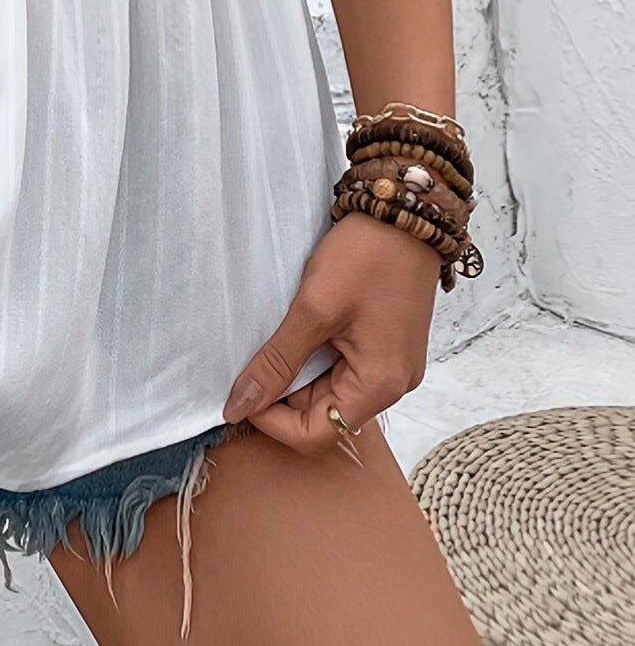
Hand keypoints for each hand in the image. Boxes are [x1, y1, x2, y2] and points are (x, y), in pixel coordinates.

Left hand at [222, 209, 441, 453]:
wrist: (404, 212)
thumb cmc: (367, 257)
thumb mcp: (312, 309)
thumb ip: (276, 362)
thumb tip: (240, 405)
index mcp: (380, 385)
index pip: (318, 433)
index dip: (273, 421)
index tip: (242, 395)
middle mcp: (392, 383)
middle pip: (325, 414)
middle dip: (282, 396)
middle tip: (249, 364)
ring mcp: (391, 363)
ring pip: (330, 389)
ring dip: (297, 373)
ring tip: (271, 343)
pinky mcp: (384, 342)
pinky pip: (343, 365)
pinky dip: (314, 356)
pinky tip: (295, 333)